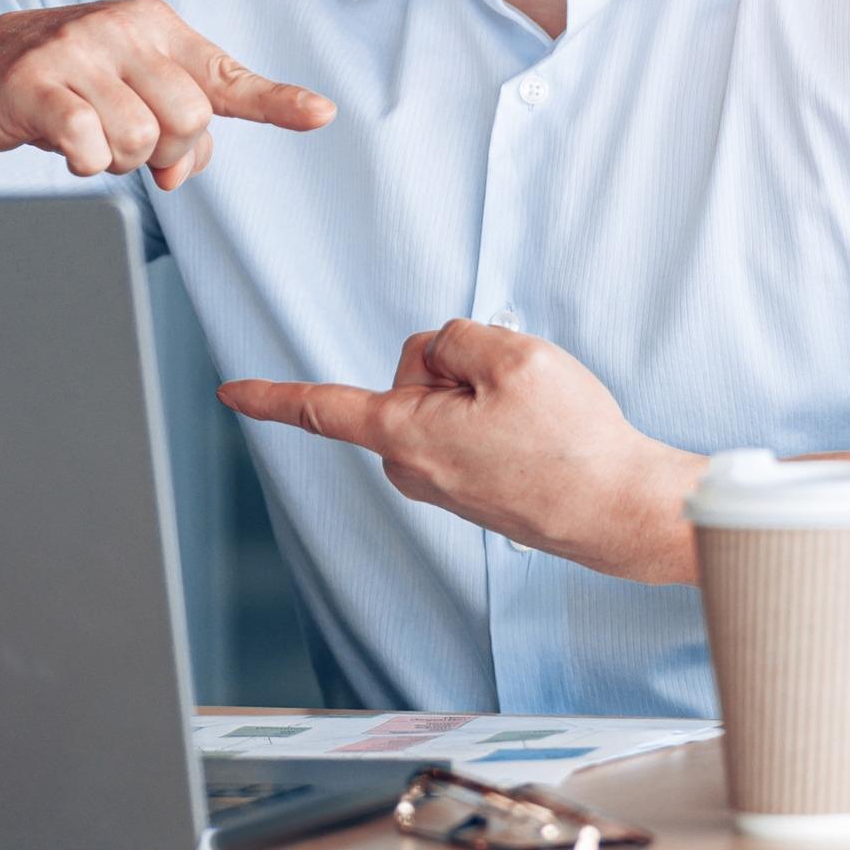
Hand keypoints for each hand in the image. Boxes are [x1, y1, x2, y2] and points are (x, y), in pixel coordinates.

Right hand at [0, 0, 333, 190]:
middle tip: (125, 144)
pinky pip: (89, 145)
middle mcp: (122, 29)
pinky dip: (83, 161)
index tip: (322, 114)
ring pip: (141, 142)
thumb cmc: (60, 83)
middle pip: (188, 122)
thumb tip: (186, 170)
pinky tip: (63, 144)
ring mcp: (77, 52)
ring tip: (85, 135)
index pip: (225, 75)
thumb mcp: (126, 90)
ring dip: (115, 160)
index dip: (276, 101)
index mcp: (156, 26)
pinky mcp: (35, 83)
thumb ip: (176, 125)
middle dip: (162, 154)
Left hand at [219, 322, 703, 581]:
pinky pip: (472, 421)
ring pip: (447, 394)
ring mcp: (441, 481)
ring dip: (488, 391)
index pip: (323, 408)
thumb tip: (441, 356)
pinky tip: (538, 434)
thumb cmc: (572, 445)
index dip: (272, 396)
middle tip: (516, 396)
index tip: (228, 393)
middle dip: (459, 365)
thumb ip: (456, 339)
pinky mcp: (469, 487)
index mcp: (405, 436)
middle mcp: (411, 467)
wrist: (620, 510)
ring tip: (536, 422)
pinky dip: (502, 414)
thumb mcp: (512, 357)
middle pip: (414, 372)